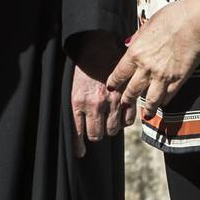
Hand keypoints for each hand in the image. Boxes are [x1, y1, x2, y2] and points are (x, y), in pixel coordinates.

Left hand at [67, 33, 127, 157]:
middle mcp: (94, 104)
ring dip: (110, 128)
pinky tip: (120, 115)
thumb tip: (78, 132)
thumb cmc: (81, 68)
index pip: (77, 133)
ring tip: (107, 120)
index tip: (80, 152)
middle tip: (95, 127)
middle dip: (95, 133)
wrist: (97, 46)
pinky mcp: (126, 96)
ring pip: (113, 130)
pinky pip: (128, 120)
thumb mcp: (71, 88)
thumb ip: (74, 109)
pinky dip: (125, 121)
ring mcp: (112, 101)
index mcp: (77, 102)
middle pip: (96, 135)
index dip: (79, 146)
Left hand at [104, 0, 199, 111]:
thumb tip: (129, 44)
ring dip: (146, 108)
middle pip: (131, 90)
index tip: (112, 87)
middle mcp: (146, 68)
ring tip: (145, 113)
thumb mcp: (149, 24)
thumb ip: (137, 37)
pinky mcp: (178, 80)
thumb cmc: (174, 17)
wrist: (196, 23)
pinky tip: (164, 103)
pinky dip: (165, 101)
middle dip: (127, 99)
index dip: (114, 82)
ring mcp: (163, 76)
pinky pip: (168, 96)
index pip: (119, 74)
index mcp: (136, 52)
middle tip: (125, 104)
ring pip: (149, 100)